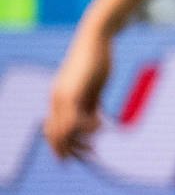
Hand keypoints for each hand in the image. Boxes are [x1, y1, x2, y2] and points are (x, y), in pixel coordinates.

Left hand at [44, 23, 112, 159]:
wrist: (96, 38)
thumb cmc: (97, 60)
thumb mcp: (93, 87)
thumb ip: (91, 104)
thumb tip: (96, 120)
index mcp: (59, 99)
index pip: (52, 129)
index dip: (62, 145)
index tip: (77, 155)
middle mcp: (57, 99)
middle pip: (54, 134)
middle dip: (69, 149)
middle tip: (89, 156)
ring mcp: (63, 96)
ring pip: (62, 131)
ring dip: (79, 142)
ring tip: (95, 146)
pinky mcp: (72, 93)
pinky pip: (74, 120)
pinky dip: (88, 128)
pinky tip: (102, 126)